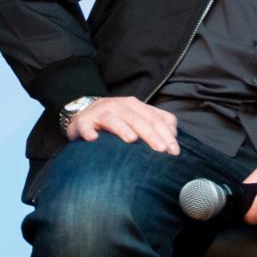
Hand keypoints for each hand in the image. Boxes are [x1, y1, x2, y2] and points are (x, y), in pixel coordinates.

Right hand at [64, 95, 179, 154]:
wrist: (83, 113)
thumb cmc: (115, 119)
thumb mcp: (137, 117)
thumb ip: (157, 122)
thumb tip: (173, 134)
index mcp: (134, 105)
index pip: (155, 118)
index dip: (166, 134)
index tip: (174, 152)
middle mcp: (118, 106)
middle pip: (138, 120)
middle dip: (151, 135)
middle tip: (160, 150)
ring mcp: (100, 112)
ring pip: (114, 120)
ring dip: (122, 129)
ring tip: (131, 139)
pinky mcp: (82, 122)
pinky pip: (85, 127)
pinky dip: (88, 132)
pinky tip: (93, 138)